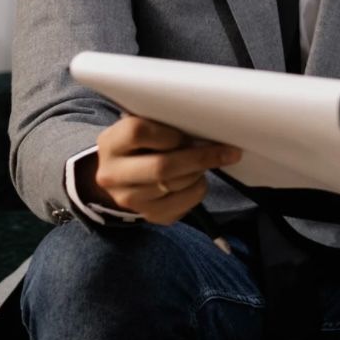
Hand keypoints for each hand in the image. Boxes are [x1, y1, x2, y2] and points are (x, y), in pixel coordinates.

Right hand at [89, 115, 240, 224]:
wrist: (123, 176)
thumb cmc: (143, 143)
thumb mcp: (145, 125)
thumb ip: (166, 123)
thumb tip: (208, 125)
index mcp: (112, 142)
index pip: (138, 132)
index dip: (169, 134)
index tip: (187, 134)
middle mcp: (113, 174)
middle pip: (162, 167)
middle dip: (200, 157)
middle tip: (228, 151)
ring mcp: (128, 199)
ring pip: (177, 186)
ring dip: (200, 172)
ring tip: (207, 161)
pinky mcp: (149, 215)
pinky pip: (185, 203)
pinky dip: (199, 188)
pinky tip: (197, 179)